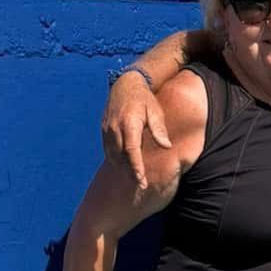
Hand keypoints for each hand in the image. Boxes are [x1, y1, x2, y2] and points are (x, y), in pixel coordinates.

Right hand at [102, 69, 171, 191]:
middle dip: (130, 172)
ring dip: (122, 168)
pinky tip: (124, 168)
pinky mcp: (104, 131)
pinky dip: (116, 160)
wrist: (125, 85)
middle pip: (121, 157)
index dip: (136, 167)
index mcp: (129, 124)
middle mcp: (114, 128)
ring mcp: (107, 130)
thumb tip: (167, 146)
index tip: (141, 180)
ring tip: (133, 180)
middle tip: (141, 185)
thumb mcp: (156, 111)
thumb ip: (159, 129)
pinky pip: (109, 150)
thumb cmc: (144, 99)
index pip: (131, 151)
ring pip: (113, 155)